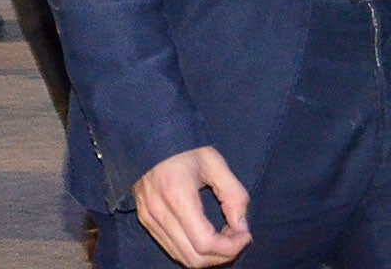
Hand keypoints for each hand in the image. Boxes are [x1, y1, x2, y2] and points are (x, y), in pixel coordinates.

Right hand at [133, 147, 250, 267]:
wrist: (149, 135)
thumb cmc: (183, 145)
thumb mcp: (214, 162)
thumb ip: (234, 195)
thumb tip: (241, 227)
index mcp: (176, 196)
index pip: (205, 243)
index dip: (231, 247)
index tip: (245, 235)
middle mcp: (158, 212)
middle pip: (194, 258)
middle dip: (222, 256)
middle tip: (237, 238)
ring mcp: (148, 217)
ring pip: (182, 257)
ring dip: (208, 256)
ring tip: (223, 237)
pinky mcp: (145, 219)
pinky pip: (172, 248)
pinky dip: (193, 250)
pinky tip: (205, 234)